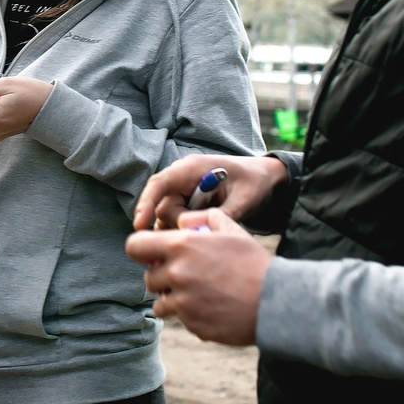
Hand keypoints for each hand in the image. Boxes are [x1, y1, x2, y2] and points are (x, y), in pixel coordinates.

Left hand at [124, 208, 269, 345]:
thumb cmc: (254, 262)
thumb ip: (202, 218)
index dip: (142, 250)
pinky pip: (182, 321)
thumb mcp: (231, 229)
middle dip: (163, 278)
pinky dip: (192, 316)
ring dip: (174, 300)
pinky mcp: (193, 325)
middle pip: (148, 278)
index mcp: (181, 246)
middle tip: (186, 277)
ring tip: (200, 295)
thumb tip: (181, 222)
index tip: (154, 255)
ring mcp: (183, 303)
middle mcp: (176, 274)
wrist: (276, 301)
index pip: (134, 246)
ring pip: (160, 304)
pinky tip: (214, 308)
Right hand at [132, 152, 286, 230]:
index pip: (160, 184)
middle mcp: (182, 177)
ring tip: (208, 232)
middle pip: (162, 206)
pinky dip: (185, 229)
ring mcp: (183, 189)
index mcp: (193, 168)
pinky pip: (176, 218)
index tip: (139, 226)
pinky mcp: (187, 200)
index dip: (145, 204)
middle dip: (177, 224)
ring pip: (167, 216)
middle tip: (204, 232)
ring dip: (182, 228)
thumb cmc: (255, 183)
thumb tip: (198, 235)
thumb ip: (220, 216)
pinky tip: (203, 233)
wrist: (265, 178)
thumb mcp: (243, 200)